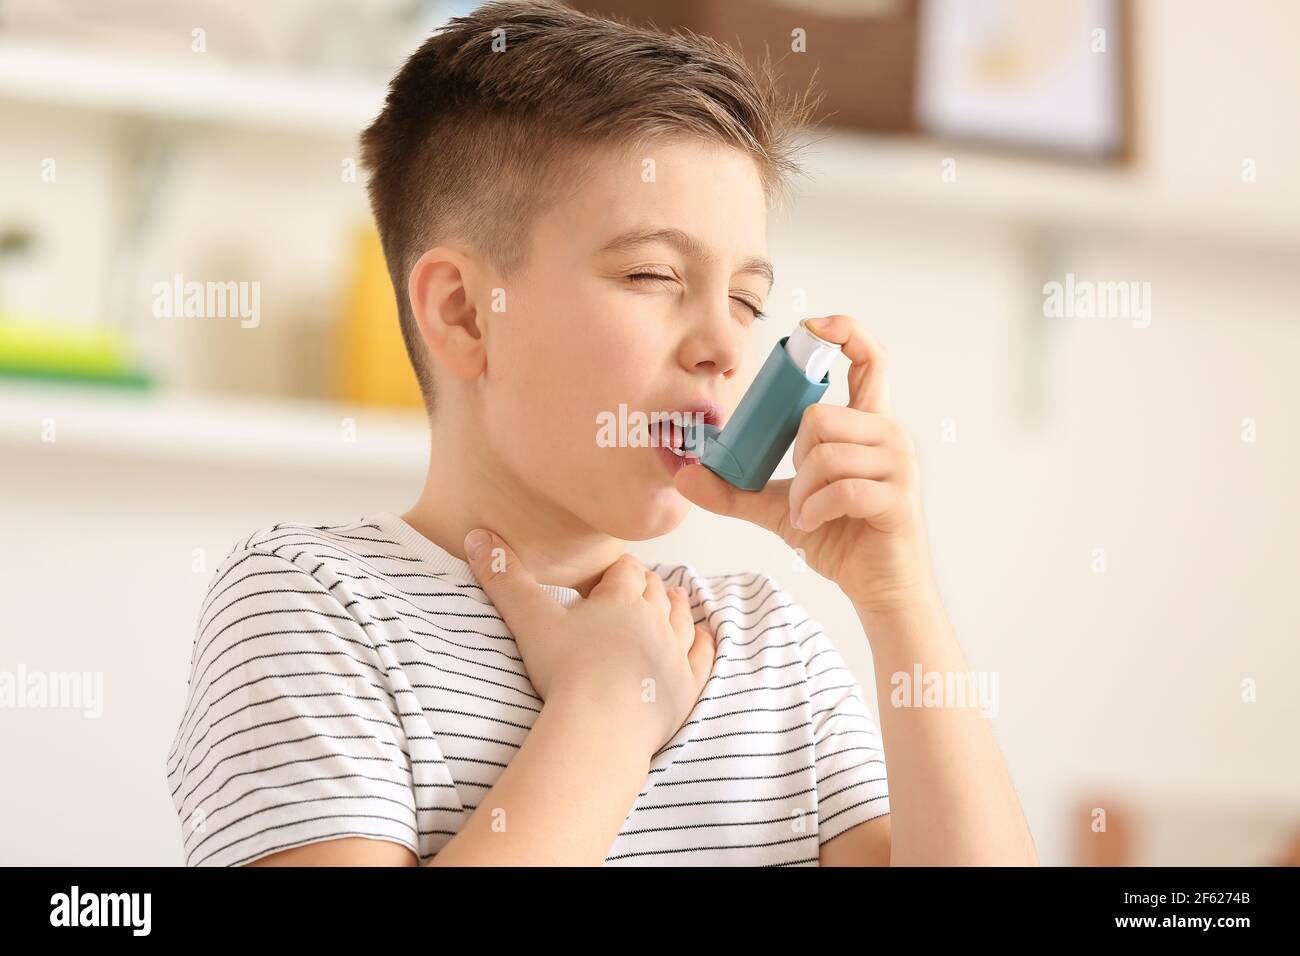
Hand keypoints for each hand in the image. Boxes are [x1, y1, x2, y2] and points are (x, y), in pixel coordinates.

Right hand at [464, 531, 716, 755]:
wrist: (602, 727)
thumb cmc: (566, 672)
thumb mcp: (529, 619)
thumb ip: (503, 577)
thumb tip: (476, 534)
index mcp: (622, 599)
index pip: (626, 570)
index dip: (617, 570)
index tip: (606, 577)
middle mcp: (654, 619)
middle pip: (656, 591)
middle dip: (646, 586)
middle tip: (633, 590)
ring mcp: (675, 653)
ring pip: (681, 618)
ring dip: (675, 607)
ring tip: (670, 600)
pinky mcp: (686, 687)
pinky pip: (703, 657)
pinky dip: (705, 644)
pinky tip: (705, 637)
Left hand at [673, 314, 937, 613]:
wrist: (878, 588)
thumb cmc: (838, 537)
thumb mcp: (779, 507)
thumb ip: (735, 489)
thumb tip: (683, 475)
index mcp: (867, 423)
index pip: (869, 358)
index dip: (844, 331)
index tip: (812, 326)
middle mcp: (888, 434)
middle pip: (820, 415)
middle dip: (795, 458)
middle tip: (802, 489)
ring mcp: (899, 464)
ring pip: (826, 452)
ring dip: (803, 492)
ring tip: (809, 513)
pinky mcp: (899, 496)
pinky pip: (840, 487)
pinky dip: (815, 510)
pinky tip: (815, 524)